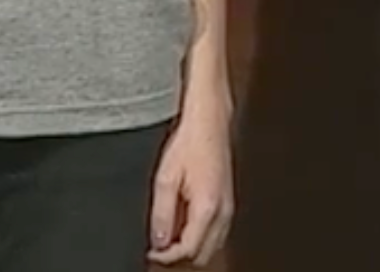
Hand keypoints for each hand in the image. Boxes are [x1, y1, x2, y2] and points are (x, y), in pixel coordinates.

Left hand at [148, 91, 234, 265]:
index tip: (151, 253)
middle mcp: (223, 212)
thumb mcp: (165, 178)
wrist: (210, 121)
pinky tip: (183, 219)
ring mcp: (228, 208)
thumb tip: (159, 241)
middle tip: (158, 246)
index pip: (188, 250)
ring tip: (168, 232)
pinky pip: (216, 232)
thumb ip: (162, 214)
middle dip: (179, 255)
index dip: (167, 257)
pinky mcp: (228, 203)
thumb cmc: (190, 142)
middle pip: (202, 254)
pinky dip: (199, 235)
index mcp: (207, 207)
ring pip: (211, 246)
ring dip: (190, 246)